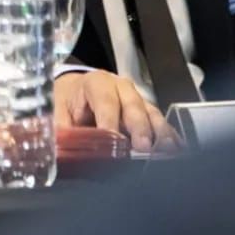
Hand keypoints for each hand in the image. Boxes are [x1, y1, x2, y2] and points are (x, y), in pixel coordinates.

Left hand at [55, 69, 179, 153]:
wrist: (78, 89)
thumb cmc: (69, 100)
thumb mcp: (58, 110)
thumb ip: (60, 128)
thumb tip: (58, 149)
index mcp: (96, 83)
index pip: (105, 101)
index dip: (109, 120)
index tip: (112, 139)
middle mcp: (121, 88)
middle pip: (133, 106)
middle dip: (139, 128)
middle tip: (142, 147)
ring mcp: (137, 99)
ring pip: (151, 114)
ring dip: (159, 133)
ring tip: (166, 151)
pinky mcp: (147, 112)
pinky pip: (160, 123)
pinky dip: (169, 136)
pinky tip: (176, 150)